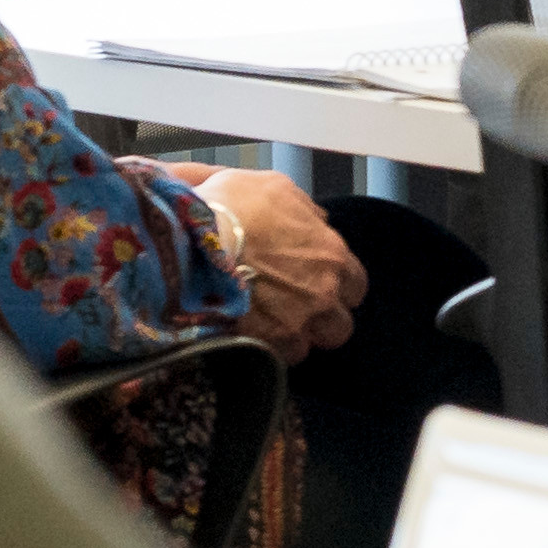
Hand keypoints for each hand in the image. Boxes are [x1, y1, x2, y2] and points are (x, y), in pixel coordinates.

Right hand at [185, 166, 360, 358]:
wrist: (191, 242)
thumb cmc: (232, 207)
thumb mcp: (274, 188)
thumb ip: (303, 209)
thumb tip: (316, 219)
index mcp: (332, 256)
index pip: (356, 286)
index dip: (337, 288)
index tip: (318, 285)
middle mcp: (322, 295)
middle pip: (338, 326)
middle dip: (320, 322)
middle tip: (294, 312)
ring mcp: (294, 325)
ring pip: (304, 348)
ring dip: (289, 339)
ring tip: (263, 326)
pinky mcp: (263, 346)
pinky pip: (271, 359)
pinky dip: (260, 350)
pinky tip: (243, 335)